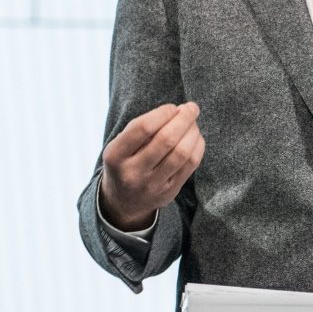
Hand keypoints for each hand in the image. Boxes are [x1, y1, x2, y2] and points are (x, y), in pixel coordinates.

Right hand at [98, 102, 205, 230]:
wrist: (123, 204)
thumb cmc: (124, 163)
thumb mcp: (119, 146)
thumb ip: (141, 129)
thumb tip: (177, 111)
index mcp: (115, 155)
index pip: (142, 128)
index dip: (163, 113)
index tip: (172, 107)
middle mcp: (132, 172)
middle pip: (166, 140)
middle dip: (184, 119)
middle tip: (191, 108)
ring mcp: (152, 185)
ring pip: (182, 153)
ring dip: (193, 132)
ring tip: (193, 123)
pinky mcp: (169, 192)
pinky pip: (190, 165)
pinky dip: (197, 146)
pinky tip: (196, 138)